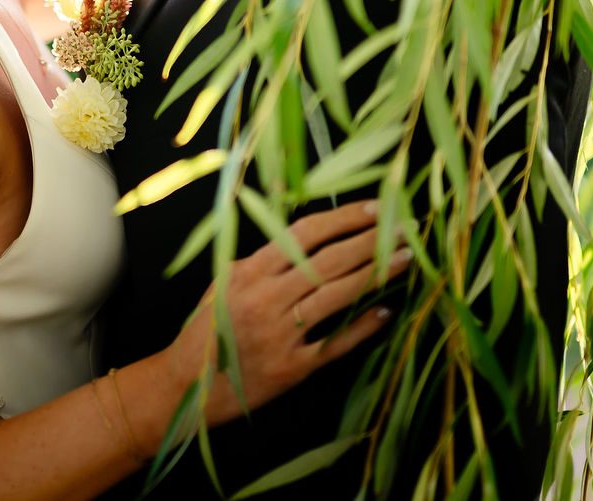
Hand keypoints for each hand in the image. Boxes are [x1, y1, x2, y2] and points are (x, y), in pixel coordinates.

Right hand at [158, 202, 410, 427]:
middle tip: (405, 228)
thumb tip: (301, 238)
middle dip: (371, 241)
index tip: (375, 207)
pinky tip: (386, 311)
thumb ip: (259, 261)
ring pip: (336, 295)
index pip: (304, 233)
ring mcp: (281, 333)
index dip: (343, 218)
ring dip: (375, 275)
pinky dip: (362, 326)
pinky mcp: (293, 367)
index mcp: (249, 271)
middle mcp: (266, 298)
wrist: (187, 386)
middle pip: (328, 261)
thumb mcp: (222, 283)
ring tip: (406, 259)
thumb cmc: (206, 330)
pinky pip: (336, 342)